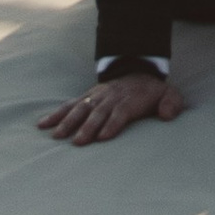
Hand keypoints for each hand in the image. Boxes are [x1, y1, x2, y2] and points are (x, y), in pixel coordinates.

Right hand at [40, 67, 184, 142]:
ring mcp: (96, 97)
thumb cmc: (153, 92)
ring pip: (81, 108)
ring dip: (69, 122)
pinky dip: (56, 114)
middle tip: (78, 143)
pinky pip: (69, 105)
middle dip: (88, 127)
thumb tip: (166, 115)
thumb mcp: (169, 94)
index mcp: (130, 99)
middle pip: (98, 112)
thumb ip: (171, 104)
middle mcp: (110, 97)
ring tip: (57, 136)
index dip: (112, 124)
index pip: (120, 112)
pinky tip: (43, 125)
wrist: (137, 72)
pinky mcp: (86, 98)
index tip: (103, 137)